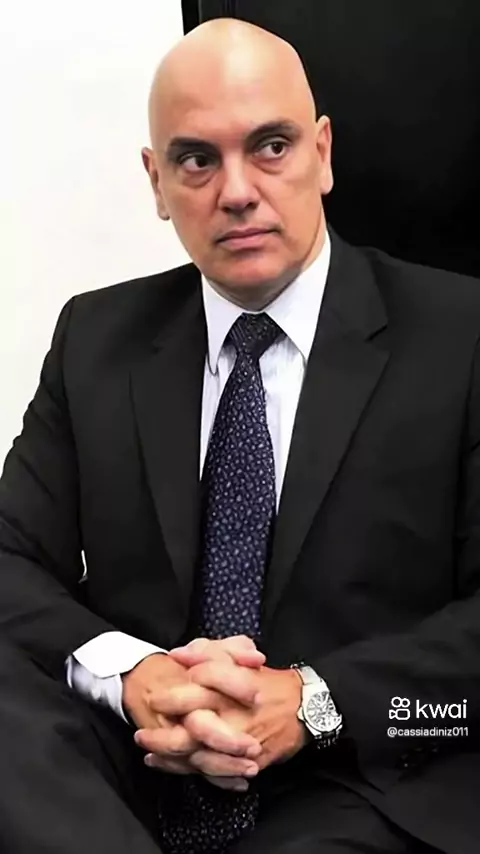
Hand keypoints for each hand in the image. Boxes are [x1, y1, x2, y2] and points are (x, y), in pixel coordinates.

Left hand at [140, 640, 305, 782]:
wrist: (305, 708)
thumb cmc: (268, 681)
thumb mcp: (242, 657)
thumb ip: (210, 651)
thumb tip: (178, 653)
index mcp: (235, 686)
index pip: (200, 684)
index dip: (176, 689)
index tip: (158, 690)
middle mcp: (236, 716)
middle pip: (192, 726)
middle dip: (163, 728)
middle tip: (143, 725)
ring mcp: (241, 743)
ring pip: (198, 755)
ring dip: (169, 754)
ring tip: (148, 748)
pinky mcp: (247, 764)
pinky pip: (213, 773)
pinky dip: (188, 770)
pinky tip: (169, 765)